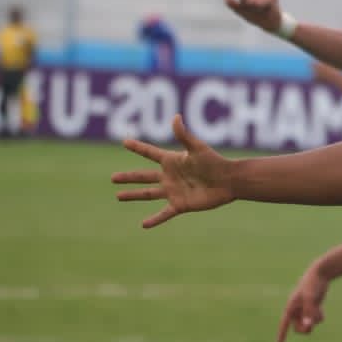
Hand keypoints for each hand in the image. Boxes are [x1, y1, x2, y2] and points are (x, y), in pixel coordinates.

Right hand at [112, 114, 235, 227]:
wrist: (229, 181)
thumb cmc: (215, 162)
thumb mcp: (197, 148)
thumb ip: (184, 135)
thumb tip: (175, 117)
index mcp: (172, 161)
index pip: (150, 153)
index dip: (138, 147)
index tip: (124, 142)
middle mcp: (170, 176)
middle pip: (143, 176)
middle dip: (128, 177)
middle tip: (112, 178)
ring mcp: (173, 191)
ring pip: (148, 194)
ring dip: (133, 195)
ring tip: (118, 196)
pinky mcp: (180, 205)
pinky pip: (164, 213)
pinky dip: (154, 219)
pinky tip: (143, 225)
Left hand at [224, 0, 283, 32]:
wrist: (269, 23)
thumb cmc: (255, 16)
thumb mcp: (241, 12)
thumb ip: (234, 6)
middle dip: (245, 2)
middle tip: (252, 8)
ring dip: (253, 5)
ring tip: (259, 8)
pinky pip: (263, 0)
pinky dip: (261, 6)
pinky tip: (265, 8)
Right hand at [277, 266, 330, 341]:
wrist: (320, 274)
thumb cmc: (312, 284)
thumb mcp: (311, 298)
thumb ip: (310, 312)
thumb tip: (308, 325)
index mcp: (290, 307)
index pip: (284, 324)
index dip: (281, 335)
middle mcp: (296, 310)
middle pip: (298, 328)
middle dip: (305, 328)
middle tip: (311, 326)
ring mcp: (304, 310)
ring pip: (308, 324)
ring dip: (313, 321)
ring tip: (318, 311)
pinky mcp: (312, 309)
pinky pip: (315, 320)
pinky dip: (318, 317)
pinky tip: (320, 308)